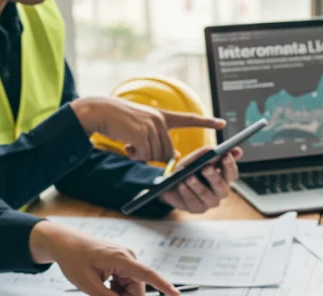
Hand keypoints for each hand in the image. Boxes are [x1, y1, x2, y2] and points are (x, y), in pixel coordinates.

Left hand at [29, 220, 179, 295]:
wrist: (64, 242)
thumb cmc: (73, 259)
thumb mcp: (86, 284)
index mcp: (121, 259)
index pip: (147, 275)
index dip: (163, 286)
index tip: (176, 294)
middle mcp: (128, 258)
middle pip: (138, 289)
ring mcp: (126, 260)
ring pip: (133, 288)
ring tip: (100, 294)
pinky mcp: (122, 263)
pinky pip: (127, 283)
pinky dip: (117, 290)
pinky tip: (103, 287)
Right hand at [70, 97, 225, 161]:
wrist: (100, 111)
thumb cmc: (119, 121)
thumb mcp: (142, 128)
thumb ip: (159, 139)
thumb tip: (174, 157)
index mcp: (163, 116)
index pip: (189, 119)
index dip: (207, 121)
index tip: (223, 122)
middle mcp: (161, 119)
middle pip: (167, 151)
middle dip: (153, 155)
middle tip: (136, 147)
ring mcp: (153, 126)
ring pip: (156, 155)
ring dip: (142, 155)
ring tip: (130, 142)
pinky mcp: (143, 133)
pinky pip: (145, 155)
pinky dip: (135, 155)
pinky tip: (127, 144)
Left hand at [159, 146, 242, 213]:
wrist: (172, 185)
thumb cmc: (189, 170)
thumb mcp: (196, 159)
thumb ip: (208, 153)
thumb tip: (223, 150)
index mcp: (224, 178)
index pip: (232, 173)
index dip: (229, 165)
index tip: (224, 156)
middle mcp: (220, 192)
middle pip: (221, 185)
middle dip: (213, 176)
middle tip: (205, 168)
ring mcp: (210, 202)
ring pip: (206, 194)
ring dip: (196, 185)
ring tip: (188, 177)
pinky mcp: (198, 209)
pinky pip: (193, 202)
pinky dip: (187, 193)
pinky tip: (181, 186)